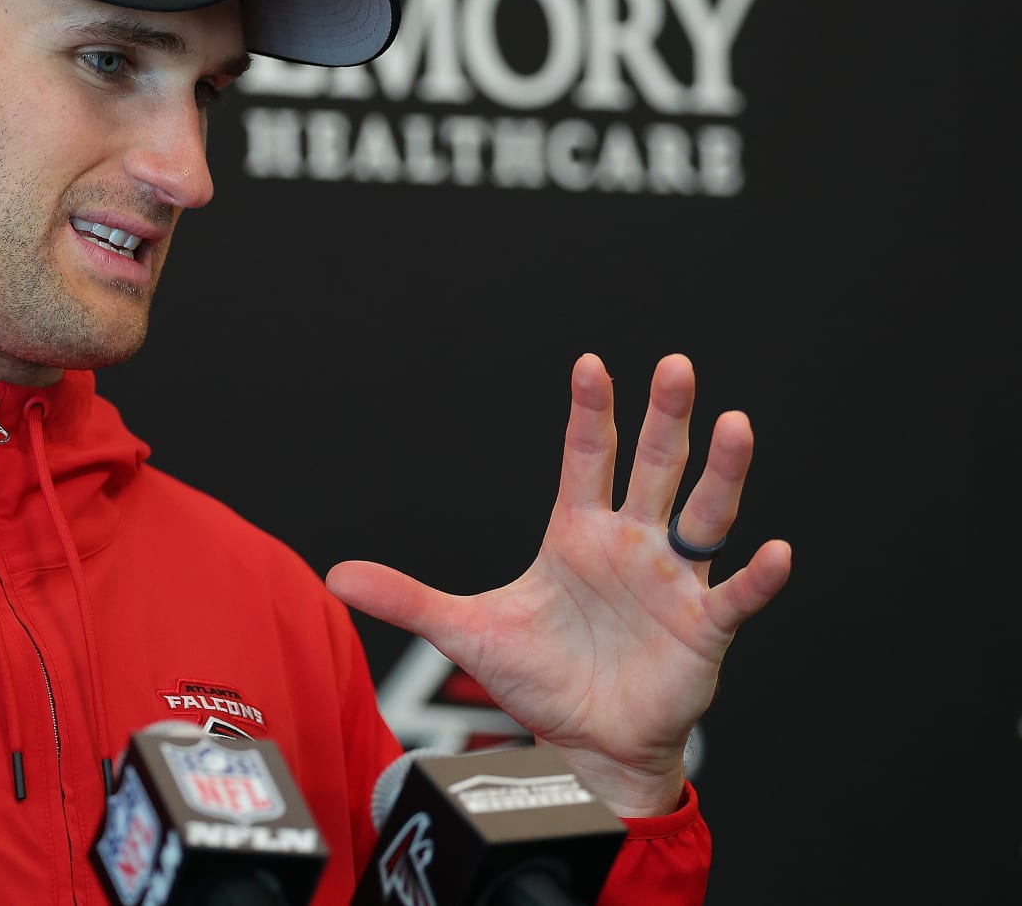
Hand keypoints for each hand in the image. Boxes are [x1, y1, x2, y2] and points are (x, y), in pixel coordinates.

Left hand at [326, 353, 791, 814]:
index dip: (589, 413)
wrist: (583, 744)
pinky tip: (777, 552)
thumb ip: (406, 597)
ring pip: (704, 515)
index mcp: (578, 534)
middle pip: (654, 467)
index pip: (586, 459)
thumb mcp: (466, 632)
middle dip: (664, 417)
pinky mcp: (702, 629)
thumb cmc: (539, 678)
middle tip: (676, 365)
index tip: (589, 364)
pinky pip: (736, 596)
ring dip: (722, 473)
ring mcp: (672, 582)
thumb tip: (333, 574)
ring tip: (735, 424)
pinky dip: (757, 577)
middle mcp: (632, 543)